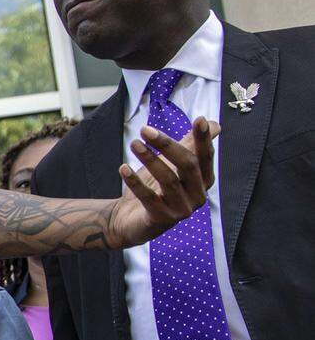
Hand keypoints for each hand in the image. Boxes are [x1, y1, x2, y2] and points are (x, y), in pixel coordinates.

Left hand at [109, 116, 217, 247]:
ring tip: (134, 144)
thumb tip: (215, 124)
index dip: (203, 139)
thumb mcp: (174, 165)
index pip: (205, 157)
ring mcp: (181, 210)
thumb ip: (191, 146)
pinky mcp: (161, 219)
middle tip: (145, 129)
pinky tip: (123, 168)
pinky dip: (135, 181)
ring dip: (149, 159)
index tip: (200, 119)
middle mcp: (198, 196)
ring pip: (168, 179)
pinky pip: (148, 198)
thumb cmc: (156, 188)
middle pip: (187, 165)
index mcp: (204, 181)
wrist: (131, 220)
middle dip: (167, 145)